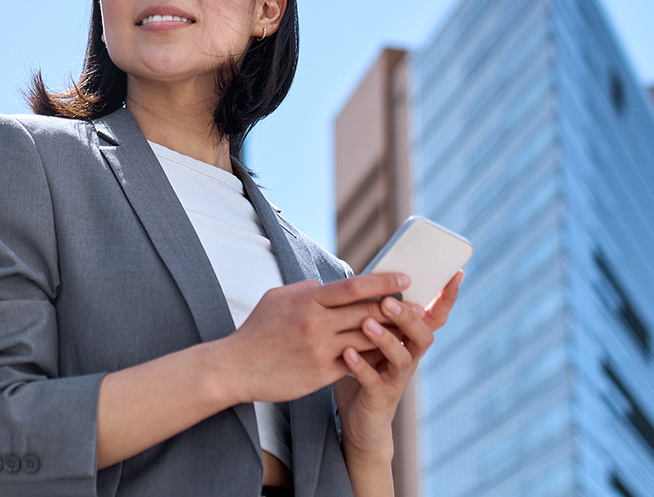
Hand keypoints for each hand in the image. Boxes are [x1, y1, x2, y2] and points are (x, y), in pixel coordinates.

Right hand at [220, 273, 410, 404]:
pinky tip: (386, 354)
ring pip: (366, 338)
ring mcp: (319, 349)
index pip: (353, 287)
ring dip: (390, 334)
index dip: (383, 282)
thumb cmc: (256, 332)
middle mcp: (315, 323)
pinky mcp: (321, 373)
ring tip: (409, 330)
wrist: (235, 368)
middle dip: (396, 308)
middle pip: (367, 312)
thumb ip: (305, 290)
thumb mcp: (275, 299)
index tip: (404, 279)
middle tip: (418, 305)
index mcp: (306, 300)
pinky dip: (373, 357)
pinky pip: (356, 362)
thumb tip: (327, 285)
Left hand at [335, 270, 463, 455]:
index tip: (456, 273)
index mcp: (409, 341)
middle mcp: (410, 358)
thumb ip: (375, 315)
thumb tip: (369, 278)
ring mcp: (396, 378)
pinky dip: (361, 366)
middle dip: (409, 317)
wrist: (361, 421)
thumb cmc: (365, 371)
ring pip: (402, 358)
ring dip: (386, 339)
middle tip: (388, 302)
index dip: (447, 297)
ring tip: (367, 324)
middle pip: (423, 335)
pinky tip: (348, 353)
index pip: (434, 316)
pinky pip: (373, 381)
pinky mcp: (379, 396)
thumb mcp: (371, 340)